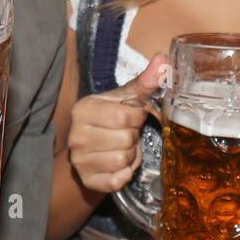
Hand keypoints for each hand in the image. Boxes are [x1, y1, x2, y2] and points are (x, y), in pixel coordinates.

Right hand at [67, 53, 167, 194]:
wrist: (89, 150)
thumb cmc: (109, 120)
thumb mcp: (125, 98)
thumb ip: (145, 80)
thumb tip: (164, 59)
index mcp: (83, 108)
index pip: (125, 116)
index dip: (137, 118)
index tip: (131, 117)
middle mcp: (76, 135)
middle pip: (126, 139)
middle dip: (133, 137)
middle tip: (126, 134)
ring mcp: (79, 160)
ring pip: (123, 160)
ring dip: (131, 156)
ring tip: (123, 148)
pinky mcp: (87, 180)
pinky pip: (118, 179)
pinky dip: (125, 173)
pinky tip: (119, 164)